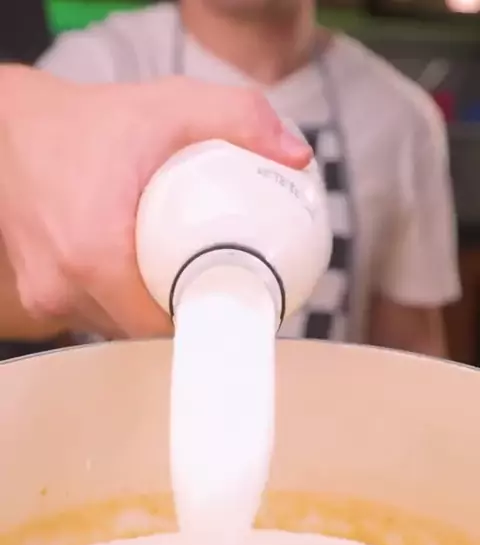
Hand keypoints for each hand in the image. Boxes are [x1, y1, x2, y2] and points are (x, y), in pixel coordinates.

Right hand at [0, 65, 310, 339]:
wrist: (11, 128)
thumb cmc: (87, 122)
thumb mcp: (169, 106)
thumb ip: (238, 118)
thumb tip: (298, 156)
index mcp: (95, 257)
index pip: (162, 328)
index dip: (202, 326)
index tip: (233, 311)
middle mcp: (64, 287)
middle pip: (142, 334)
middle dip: (183, 321)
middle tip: (220, 294)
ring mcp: (46, 296)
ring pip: (116, 329)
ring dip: (149, 317)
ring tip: (183, 286)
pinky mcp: (37, 296)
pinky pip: (93, 317)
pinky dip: (121, 305)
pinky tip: (142, 282)